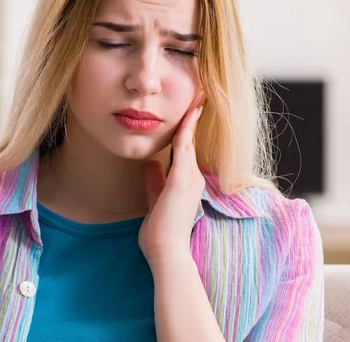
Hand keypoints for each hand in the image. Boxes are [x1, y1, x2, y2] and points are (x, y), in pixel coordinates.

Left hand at [138, 98, 204, 270]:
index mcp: (186, 184)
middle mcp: (193, 178)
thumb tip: (151, 164)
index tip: (188, 113)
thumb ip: (155, 182)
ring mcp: (190, 177)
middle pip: (191, 141)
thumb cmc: (160, 234)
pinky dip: (187, 127)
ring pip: (190, 140)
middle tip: (197, 96)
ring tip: (197, 96)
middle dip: (192, 119)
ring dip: (192, 118)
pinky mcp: (183, 178)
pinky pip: (184, 145)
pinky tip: (190, 111)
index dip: (186, 131)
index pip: (186, 151)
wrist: (166, 252)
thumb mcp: (155, 201)